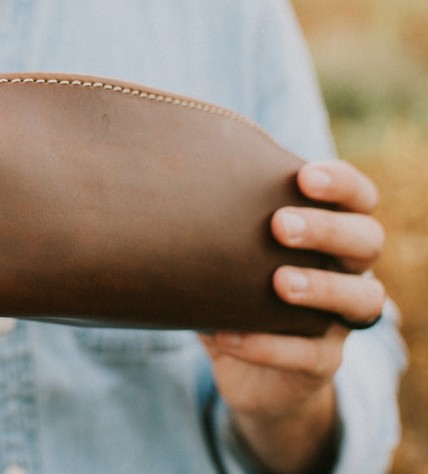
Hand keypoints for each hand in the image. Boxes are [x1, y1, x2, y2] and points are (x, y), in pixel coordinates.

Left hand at [199, 160, 386, 473]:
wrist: (248, 371)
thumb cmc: (236, 291)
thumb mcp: (228, 252)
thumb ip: (216, 215)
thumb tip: (171, 168)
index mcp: (328, 234)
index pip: (357, 199)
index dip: (343, 184)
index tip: (305, 176)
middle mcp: (346, 272)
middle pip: (367, 240)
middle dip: (328, 229)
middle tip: (281, 224)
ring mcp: (340, 320)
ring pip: (362, 298)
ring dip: (321, 286)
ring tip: (280, 282)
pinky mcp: (321, 363)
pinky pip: (310, 355)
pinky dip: (268, 346)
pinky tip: (227, 336)